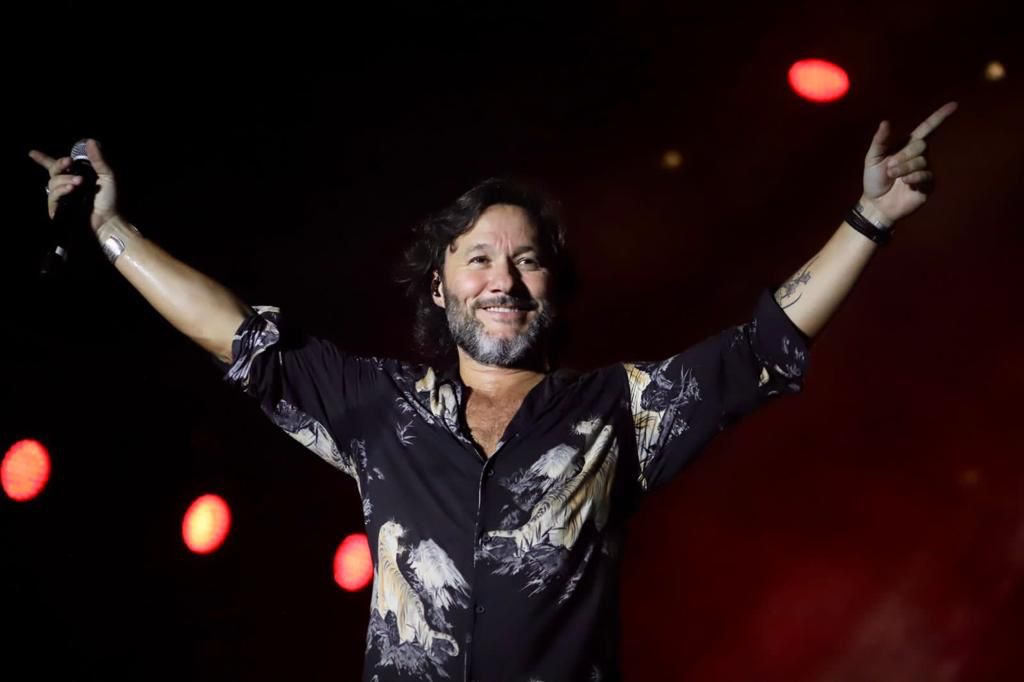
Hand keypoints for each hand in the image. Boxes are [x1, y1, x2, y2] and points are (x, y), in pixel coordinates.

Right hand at [29, 139, 118, 232]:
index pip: (57, 166)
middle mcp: (68, 186)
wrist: (110, 222)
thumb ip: (99, 159)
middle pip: (54, 170)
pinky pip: (53, 196)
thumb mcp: (108, 176)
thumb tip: (91, 141)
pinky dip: (62, 190)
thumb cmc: (112, 201)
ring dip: (65, 180)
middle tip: (70, 162)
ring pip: (53, 182)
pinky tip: (72, 189)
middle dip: (60, 164)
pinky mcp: (59, 210)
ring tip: (79, 182)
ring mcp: (63, 198)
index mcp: (78, 176)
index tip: (31, 153)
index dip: (42, 159)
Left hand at [860, 101, 957, 225]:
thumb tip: (886, 121)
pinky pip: (926, 175)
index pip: (926, 128)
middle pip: (920, 145)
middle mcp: (917, 156)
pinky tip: (906, 183)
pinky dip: (914, 177)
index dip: (939, 117)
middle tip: (889, 167)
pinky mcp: (927, 185)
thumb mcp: (872, 158)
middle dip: (903, 155)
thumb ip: (880, 141)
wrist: (876, 204)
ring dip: (904, 168)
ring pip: (921, 161)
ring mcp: (923, 170)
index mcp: (906, 146)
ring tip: (893, 176)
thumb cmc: (873, 180)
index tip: (954, 105)